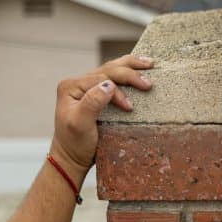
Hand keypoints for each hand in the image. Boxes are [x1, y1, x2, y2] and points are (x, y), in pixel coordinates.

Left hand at [50, 54, 154, 181]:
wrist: (71, 158)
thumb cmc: (75, 144)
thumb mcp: (80, 125)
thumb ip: (92, 102)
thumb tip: (109, 85)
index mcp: (71, 86)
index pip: (101, 79)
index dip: (119, 90)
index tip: (130, 108)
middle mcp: (78, 83)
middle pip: (108, 69)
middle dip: (130, 73)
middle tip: (148, 83)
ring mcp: (86, 87)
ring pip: (111, 69)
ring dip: (131, 66)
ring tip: (150, 63)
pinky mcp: (95, 94)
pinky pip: (113, 78)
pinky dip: (127, 73)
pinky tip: (139, 70)